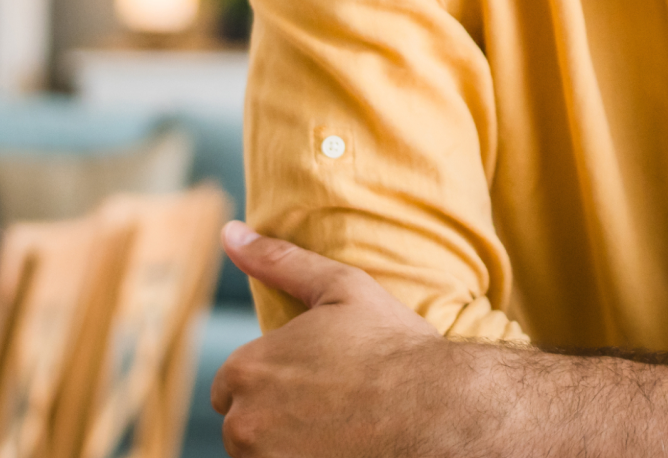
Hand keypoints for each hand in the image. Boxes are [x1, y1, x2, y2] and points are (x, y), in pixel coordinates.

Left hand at [210, 222, 455, 457]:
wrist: (438, 410)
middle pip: (245, 425)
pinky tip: (343, 447)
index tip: (315, 378)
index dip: (273, 379)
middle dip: (277, 416)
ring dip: (289, 446)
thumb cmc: (390, 346)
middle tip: (332, 405)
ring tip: (340, 430)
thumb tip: (230, 232)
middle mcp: (243, 424)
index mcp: (245, 369)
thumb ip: (279, 260)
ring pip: (263, 454)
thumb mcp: (340, 287)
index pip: (233, 384)